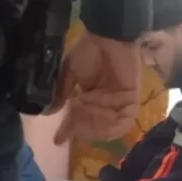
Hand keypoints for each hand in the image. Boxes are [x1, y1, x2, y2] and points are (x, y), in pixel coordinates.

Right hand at [48, 29, 141, 144]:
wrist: (109, 38)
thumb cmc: (89, 51)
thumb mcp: (69, 72)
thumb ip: (62, 92)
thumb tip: (50, 112)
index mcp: (88, 99)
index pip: (78, 120)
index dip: (68, 131)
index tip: (58, 140)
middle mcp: (103, 105)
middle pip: (94, 128)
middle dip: (83, 130)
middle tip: (75, 126)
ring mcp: (118, 104)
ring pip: (109, 128)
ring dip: (97, 129)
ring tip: (86, 124)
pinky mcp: (131, 101)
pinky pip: (125, 121)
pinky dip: (114, 125)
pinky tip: (102, 121)